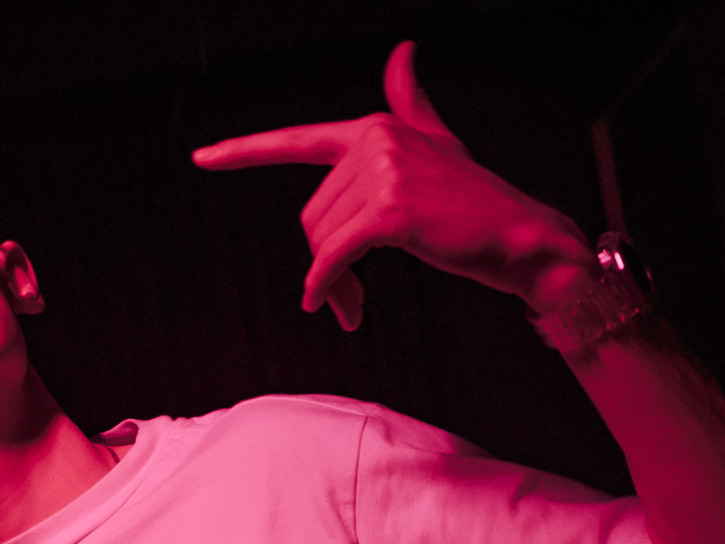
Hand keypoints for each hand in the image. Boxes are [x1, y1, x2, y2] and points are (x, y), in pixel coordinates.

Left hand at [192, 41, 594, 328]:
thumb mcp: (438, 143)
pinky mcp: (390, 212)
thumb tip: (402, 53)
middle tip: (348, 293)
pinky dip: (328, 288)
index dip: (245, 151)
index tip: (203, 157)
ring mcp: (384, 174)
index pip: (297, 140)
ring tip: (354, 302)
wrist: (522, 237)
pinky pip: (334, 258)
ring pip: (321, 240)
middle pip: (311, 214)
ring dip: (332, 283)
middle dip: (325, 260)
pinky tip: (336, 309)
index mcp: (376, 128)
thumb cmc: (475, 202)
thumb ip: (410, 101)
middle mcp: (376, 142)